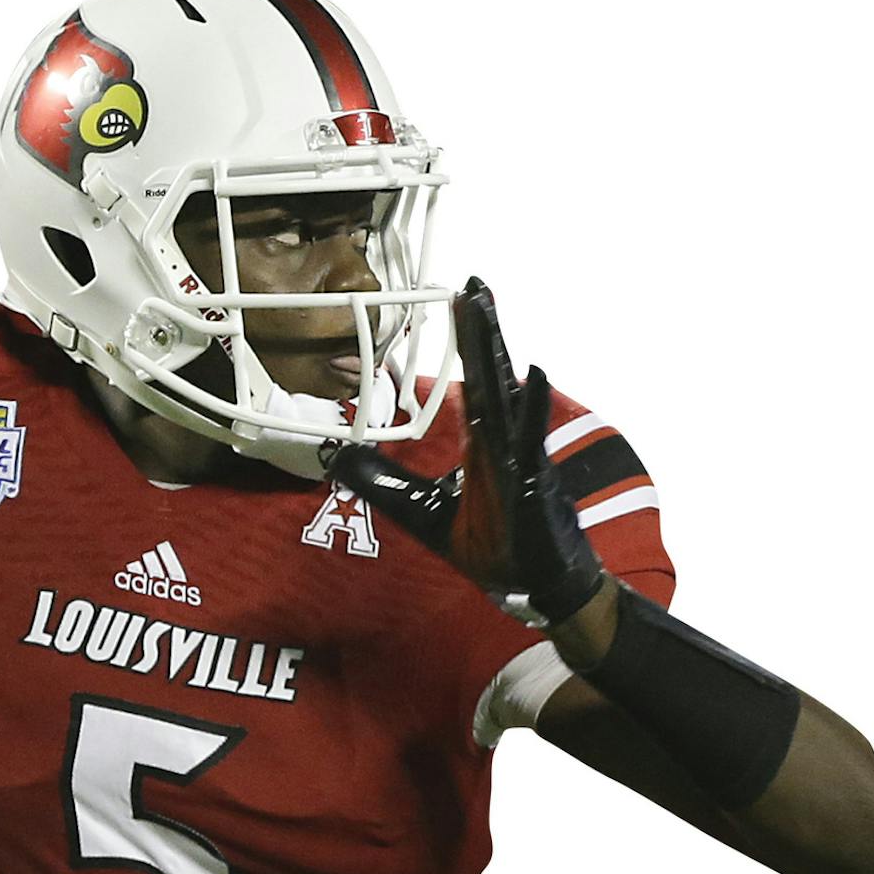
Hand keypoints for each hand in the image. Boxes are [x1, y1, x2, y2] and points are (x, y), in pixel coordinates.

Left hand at [329, 277, 605, 623]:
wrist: (537, 589)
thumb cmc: (494, 548)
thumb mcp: (424, 514)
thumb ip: (384, 486)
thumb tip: (335, 460)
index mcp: (484, 444)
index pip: (473, 382)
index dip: (466, 341)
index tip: (459, 298)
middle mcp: (504, 443)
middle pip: (490, 377)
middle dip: (480, 330)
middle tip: (472, 284)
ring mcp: (522, 460)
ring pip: (507, 397)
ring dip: (497, 353)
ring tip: (488, 310)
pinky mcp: (534, 484)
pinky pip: (531, 442)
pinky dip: (533, 408)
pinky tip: (532, 373)